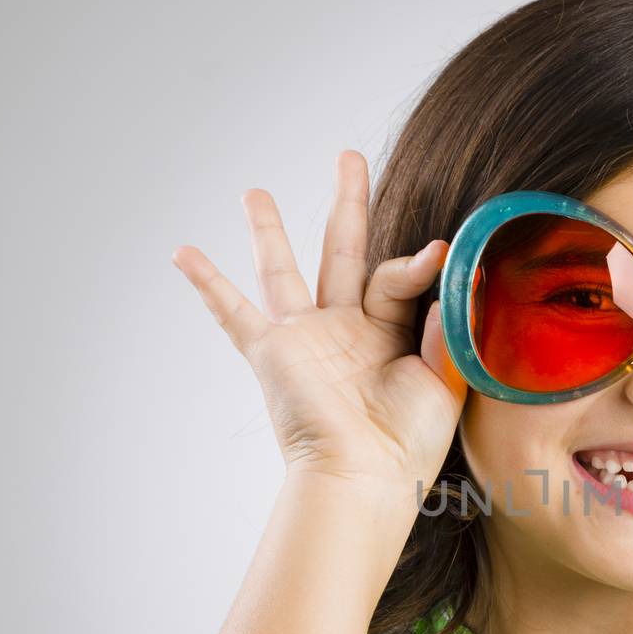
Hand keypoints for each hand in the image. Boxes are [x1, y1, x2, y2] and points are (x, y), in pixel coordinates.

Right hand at [171, 150, 468, 487]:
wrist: (366, 477)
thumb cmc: (411, 442)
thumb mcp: (444, 378)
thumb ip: (444, 327)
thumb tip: (450, 275)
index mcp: (391, 333)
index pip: (399, 276)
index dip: (418, 263)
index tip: (440, 252)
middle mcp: (346, 328)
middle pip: (345, 250)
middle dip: (348, 202)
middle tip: (349, 156)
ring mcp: (306, 338)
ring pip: (284, 270)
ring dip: (268, 231)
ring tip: (254, 192)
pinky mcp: (273, 354)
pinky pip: (234, 313)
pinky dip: (207, 284)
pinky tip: (182, 252)